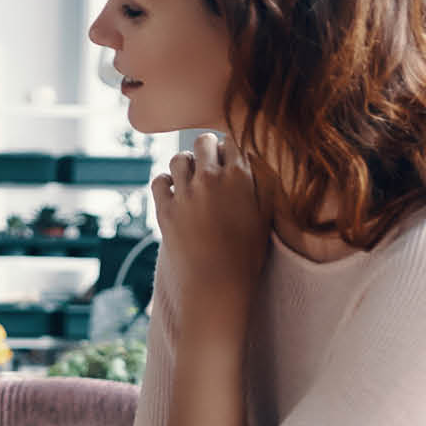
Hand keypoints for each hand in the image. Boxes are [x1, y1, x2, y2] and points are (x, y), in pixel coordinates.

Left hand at [151, 133, 267, 314]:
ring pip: (179, 158)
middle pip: (203, 141)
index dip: (232, 149)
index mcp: (239, 177)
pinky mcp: (164, 209)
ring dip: (187, 163)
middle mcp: (209, 178)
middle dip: (208, 148)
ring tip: (193, 176)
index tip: (232, 160)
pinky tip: (175, 190)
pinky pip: (159, 180)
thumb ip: (263, 184)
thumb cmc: (247, 254)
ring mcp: (184, 193)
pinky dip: (166, 181)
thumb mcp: (266, 216)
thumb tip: (254, 162)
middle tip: (211, 163)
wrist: (217, 284)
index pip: (232, 141)